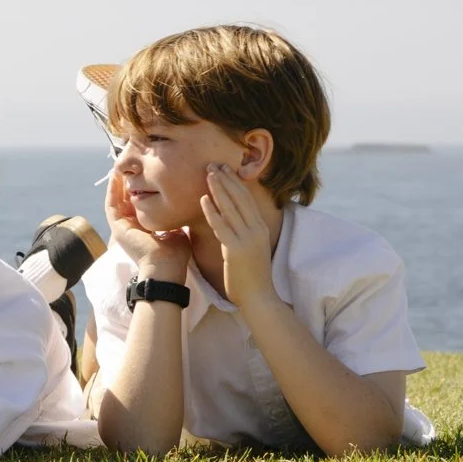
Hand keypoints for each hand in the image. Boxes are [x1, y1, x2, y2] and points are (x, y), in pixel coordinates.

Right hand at [105, 174, 188, 281]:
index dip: (139, 189)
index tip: (144, 174)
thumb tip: (183, 209)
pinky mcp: (117, 228)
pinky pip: (111, 205)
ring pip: (115, 200)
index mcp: (143, 230)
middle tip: (129, 166)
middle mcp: (130, 228)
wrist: (166, 268)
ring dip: (116, 184)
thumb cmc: (175, 256)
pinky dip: (112, 191)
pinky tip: (116, 176)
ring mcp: (121, 228)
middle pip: (124, 200)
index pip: (138, 205)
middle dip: (126, 183)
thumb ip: (175, 221)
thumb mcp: (176, 231)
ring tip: (119, 167)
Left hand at [199, 165, 276, 310]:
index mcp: (260, 228)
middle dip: (226, 179)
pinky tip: (203, 200)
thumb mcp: (250, 248)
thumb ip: (243, 233)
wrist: (258, 297)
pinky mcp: (236, 250)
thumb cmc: (250, 275)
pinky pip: (222, 227)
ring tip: (208, 174)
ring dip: (218, 189)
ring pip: (231, 208)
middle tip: (213, 164)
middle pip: (240, 198)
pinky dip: (212, 212)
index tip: (224, 169)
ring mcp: (247, 239)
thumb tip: (230, 220)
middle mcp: (256, 230)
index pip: (247, 199)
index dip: (235, 182)